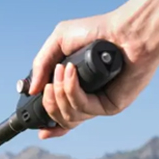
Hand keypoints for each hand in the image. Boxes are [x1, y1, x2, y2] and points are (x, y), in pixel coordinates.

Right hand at [27, 10, 158, 139]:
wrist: (127, 30)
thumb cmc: (98, 31)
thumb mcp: (59, 41)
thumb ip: (40, 64)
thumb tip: (32, 91)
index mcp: (77, 88)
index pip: (62, 115)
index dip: (49, 125)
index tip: (39, 128)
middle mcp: (88, 99)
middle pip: (60, 119)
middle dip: (48, 103)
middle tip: (48, 84)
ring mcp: (100, 104)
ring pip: (69, 116)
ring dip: (59, 93)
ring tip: (63, 70)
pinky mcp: (111, 106)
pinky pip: (82, 108)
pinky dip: (71, 90)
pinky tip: (71, 71)